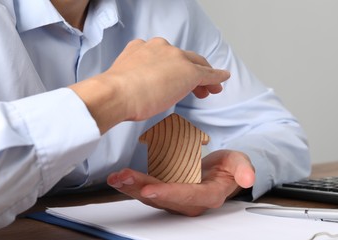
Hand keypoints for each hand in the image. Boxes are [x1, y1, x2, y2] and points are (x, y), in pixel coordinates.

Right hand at [70, 38, 229, 132]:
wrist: (118, 94)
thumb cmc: (115, 93)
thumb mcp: (124, 80)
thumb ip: (134, 79)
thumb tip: (136, 91)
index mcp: (142, 48)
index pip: (164, 57)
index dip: (173, 67)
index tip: (174, 78)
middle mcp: (160, 47)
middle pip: (182, 58)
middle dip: (191, 71)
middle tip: (197, 86)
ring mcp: (175, 57)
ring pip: (195, 64)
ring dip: (204, 76)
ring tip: (209, 89)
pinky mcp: (189, 71)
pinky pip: (207, 73)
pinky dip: (216, 77)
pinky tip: (222, 79)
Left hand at [107, 150, 254, 215]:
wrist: (219, 172)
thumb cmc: (228, 168)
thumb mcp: (240, 164)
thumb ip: (243, 169)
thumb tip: (248, 177)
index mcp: (207, 196)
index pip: (186, 196)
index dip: (168, 193)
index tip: (150, 188)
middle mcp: (188, 202)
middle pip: (162, 197)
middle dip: (141, 188)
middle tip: (123, 177)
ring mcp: (174, 197)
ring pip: (150, 195)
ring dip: (131, 187)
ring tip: (116, 177)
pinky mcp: (165, 191)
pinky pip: (146, 189)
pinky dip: (131, 184)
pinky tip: (118, 178)